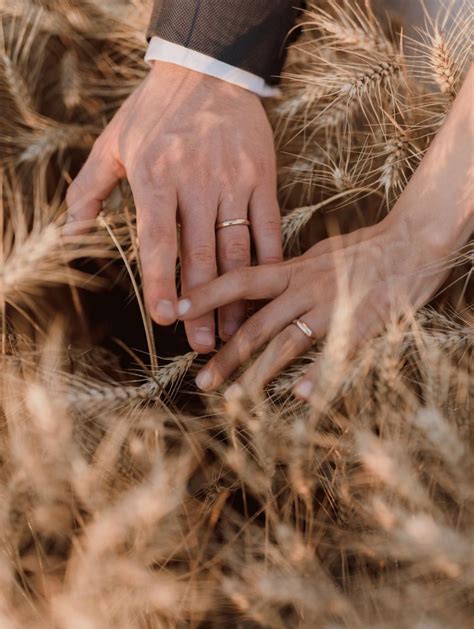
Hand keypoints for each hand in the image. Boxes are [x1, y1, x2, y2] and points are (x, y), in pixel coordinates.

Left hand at [65, 62, 281, 352]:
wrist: (209, 69)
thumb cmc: (154, 110)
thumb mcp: (113, 142)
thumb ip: (89, 189)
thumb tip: (71, 233)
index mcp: (156, 177)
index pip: (158, 240)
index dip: (162, 281)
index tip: (164, 318)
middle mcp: (197, 183)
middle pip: (200, 255)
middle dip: (202, 305)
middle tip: (202, 344)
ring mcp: (234, 181)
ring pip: (236, 249)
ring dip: (237, 295)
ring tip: (235, 332)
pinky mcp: (262, 177)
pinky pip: (268, 227)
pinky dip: (268, 262)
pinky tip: (264, 291)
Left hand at [173, 216, 456, 397]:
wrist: (412, 244)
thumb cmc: (364, 249)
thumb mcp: (317, 254)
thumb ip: (287, 273)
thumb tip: (256, 286)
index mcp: (293, 270)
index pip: (241, 279)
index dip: (209, 293)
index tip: (181, 310)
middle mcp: (305, 289)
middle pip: (256, 325)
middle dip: (226, 356)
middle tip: (203, 381)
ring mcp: (332, 308)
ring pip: (286, 344)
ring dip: (258, 374)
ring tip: (236, 400)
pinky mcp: (360, 324)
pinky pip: (334, 355)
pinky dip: (318, 375)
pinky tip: (300, 396)